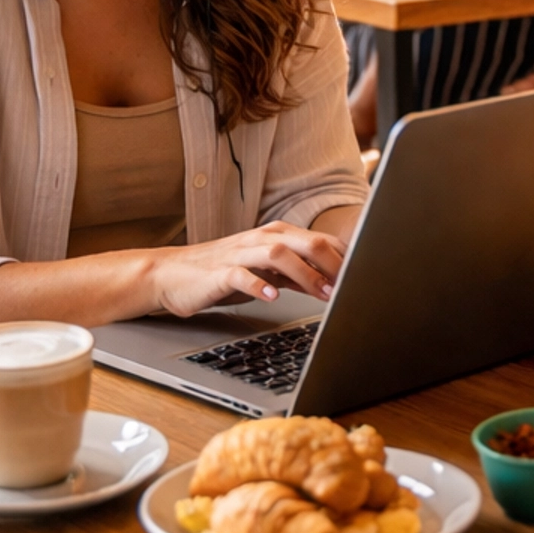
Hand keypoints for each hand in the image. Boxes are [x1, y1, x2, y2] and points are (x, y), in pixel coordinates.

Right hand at [147, 222, 344, 318]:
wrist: (171, 275)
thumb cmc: (220, 273)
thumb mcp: (265, 272)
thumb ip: (297, 274)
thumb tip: (333, 282)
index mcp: (275, 236)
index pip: (318, 240)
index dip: (343, 257)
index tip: (363, 275)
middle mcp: (260, 239)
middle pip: (304, 241)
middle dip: (331, 262)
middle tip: (349, 284)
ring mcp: (238, 254)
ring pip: (278, 253)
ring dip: (304, 273)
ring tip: (322, 291)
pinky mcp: (218, 272)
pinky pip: (240, 275)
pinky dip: (259, 284)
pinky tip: (272, 296)